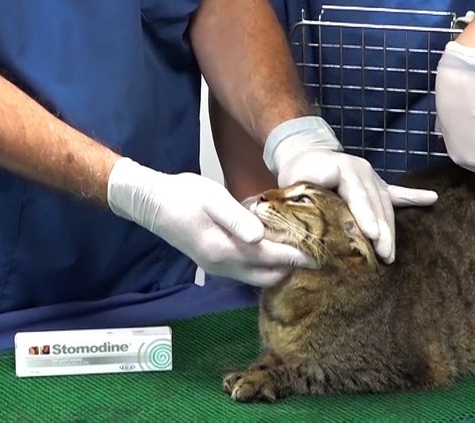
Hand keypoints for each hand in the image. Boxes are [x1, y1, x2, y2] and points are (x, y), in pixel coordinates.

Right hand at [106, 158, 314, 287]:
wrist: (151, 203)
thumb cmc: (183, 195)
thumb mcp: (212, 199)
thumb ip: (237, 218)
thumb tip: (262, 236)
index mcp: (224, 250)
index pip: (270, 258)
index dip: (297, 256)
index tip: (322, 253)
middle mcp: (222, 266)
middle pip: (268, 277)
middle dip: (293, 268)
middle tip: (318, 254)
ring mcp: (217, 268)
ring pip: (258, 278)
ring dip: (280, 269)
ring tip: (303, 253)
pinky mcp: (214, 263)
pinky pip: (248, 273)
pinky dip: (266, 267)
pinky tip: (276, 252)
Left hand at [263, 117, 438, 263]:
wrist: (304, 152)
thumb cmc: (297, 172)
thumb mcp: (292, 182)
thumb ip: (300, 200)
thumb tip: (302, 228)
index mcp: (340, 168)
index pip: (356, 194)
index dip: (364, 214)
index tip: (371, 234)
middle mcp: (361, 170)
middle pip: (376, 203)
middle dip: (381, 231)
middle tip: (384, 255)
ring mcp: (372, 176)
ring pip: (386, 205)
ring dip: (390, 230)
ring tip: (391, 254)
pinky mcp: (377, 183)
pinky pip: (398, 192)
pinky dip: (414, 197)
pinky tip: (432, 199)